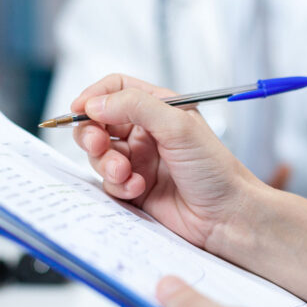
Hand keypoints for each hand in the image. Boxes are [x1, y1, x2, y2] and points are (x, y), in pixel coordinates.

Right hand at [71, 74, 264, 247]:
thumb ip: (136, 107)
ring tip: (125, 173)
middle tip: (98, 145)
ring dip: (106, 163)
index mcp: (160, 108)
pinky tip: (138, 189)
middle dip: (91, 133)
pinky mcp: (135, 189)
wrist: (227, 216)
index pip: (116, 89)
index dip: (95, 96)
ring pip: (99, 155)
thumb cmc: (215, 170)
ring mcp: (139, 161)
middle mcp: (147, 132)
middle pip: (99, 122)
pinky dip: (118, 185)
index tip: (80, 108)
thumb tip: (96, 103)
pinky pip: (109, 183)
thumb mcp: (179, 126)